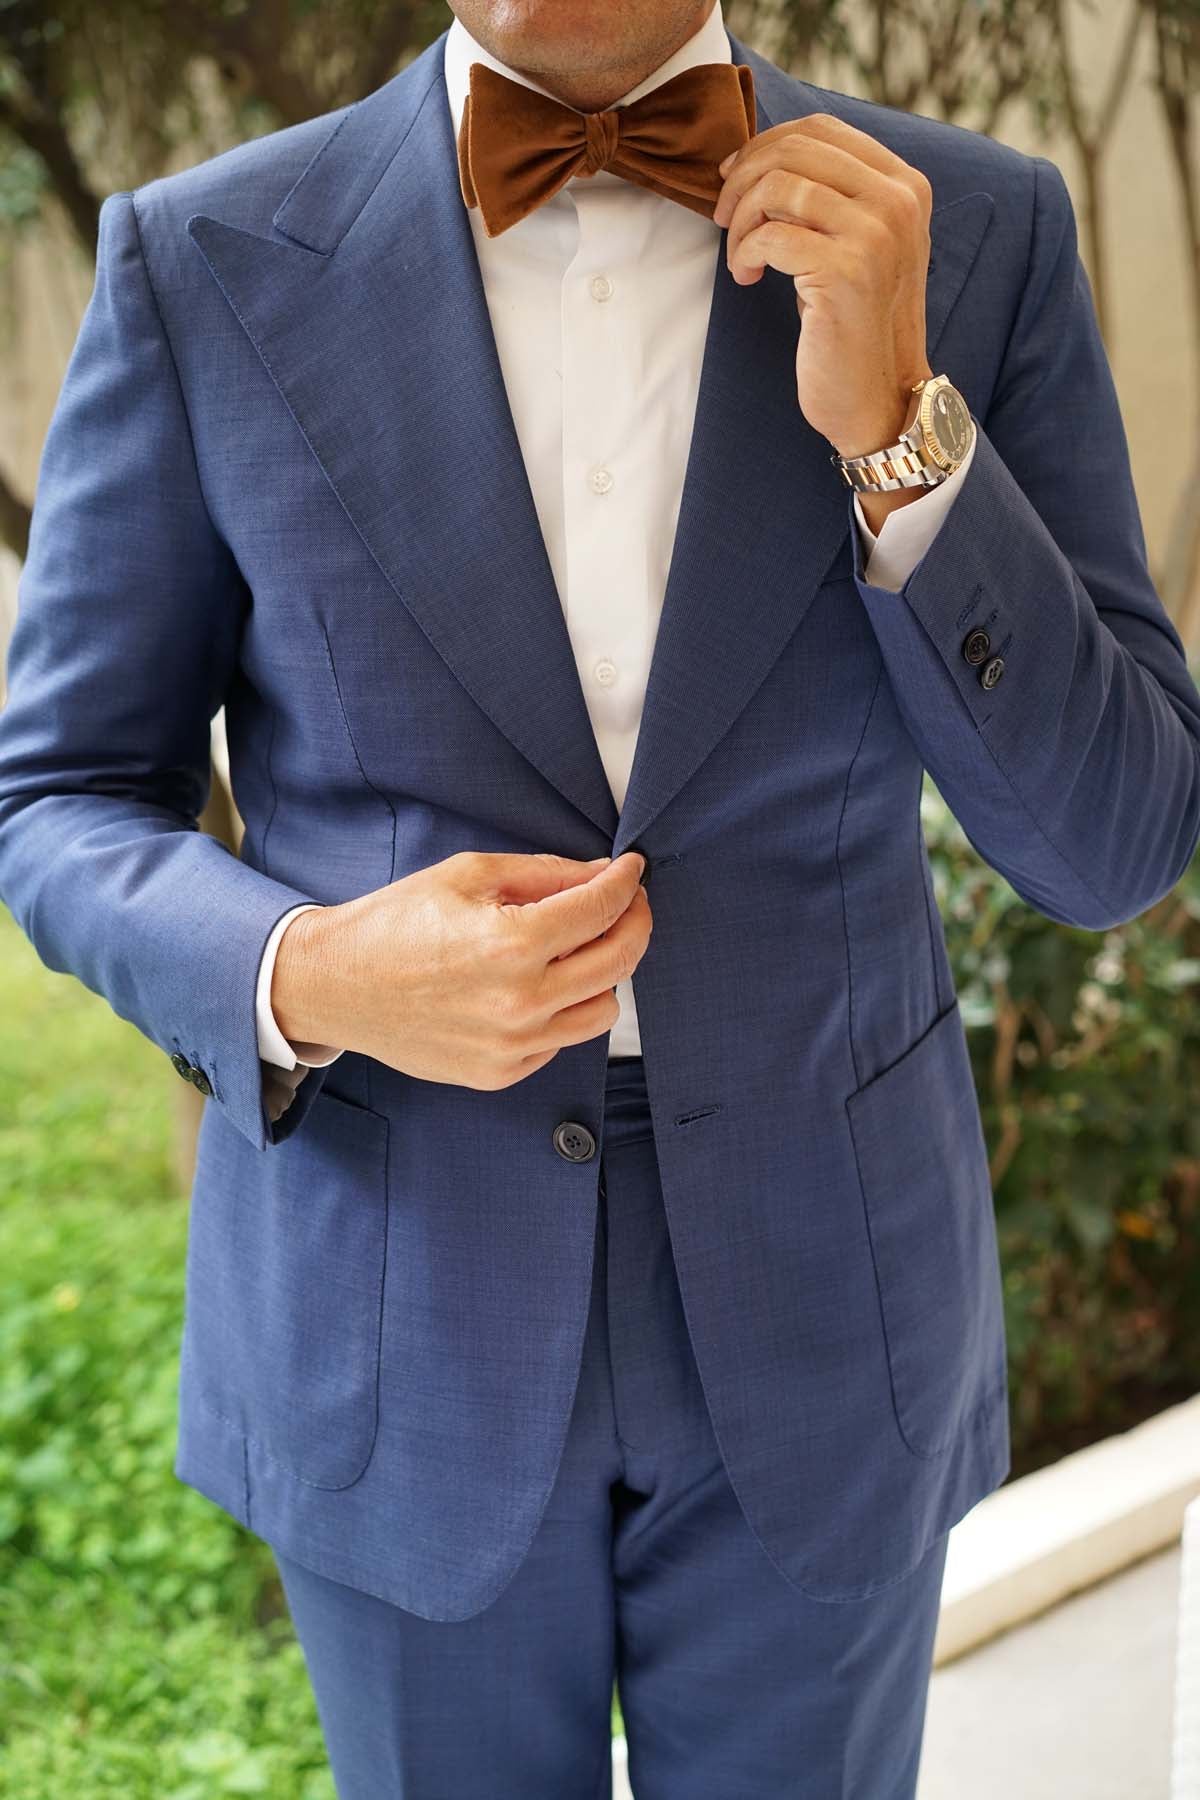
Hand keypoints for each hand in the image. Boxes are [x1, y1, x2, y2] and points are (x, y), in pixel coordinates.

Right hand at [271, 850, 651, 1090]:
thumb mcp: (468, 876)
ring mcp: (512, 1046)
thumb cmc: (395, 923)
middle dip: (634, 923)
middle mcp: (521, 1003)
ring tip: (577, 949)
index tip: (632, 871)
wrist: (336, 985)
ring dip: (603, 974)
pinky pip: (561, 1041)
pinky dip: (561, 1010)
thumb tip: (600, 874)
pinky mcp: (500, 1073)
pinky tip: (532, 986)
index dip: (626, 883)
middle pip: (619, 962)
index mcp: (512, 944)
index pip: (601, 909)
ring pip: (603, 1010)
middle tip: (627, 904)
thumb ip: (544, 874)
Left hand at [713, 114, 933, 459]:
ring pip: (778, 186)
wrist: (880, 397)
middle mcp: (898, 201)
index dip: (765, 146)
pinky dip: (745, 253)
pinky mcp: (846, 271)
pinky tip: (748, 277)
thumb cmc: (856, 324)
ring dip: (741, 221)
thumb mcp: (856, 245)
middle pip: (794, 150)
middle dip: (743, 180)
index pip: (821, 130)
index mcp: (905, 185)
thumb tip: (758, 156)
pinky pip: (770, 235)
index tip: (735, 180)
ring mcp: (876, 234)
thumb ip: (830, 196)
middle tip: (725, 219)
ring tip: (742, 257)